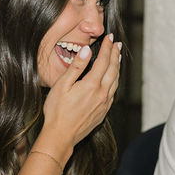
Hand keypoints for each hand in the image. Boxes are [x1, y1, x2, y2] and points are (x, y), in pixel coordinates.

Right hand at [38, 33, 121, 157]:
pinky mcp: (103, 112)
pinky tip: (113, 78)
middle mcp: (102, 94)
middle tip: (117, 44)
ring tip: (117, 57)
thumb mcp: (62, 85)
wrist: (61, 136)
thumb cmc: (57, 111)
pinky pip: (113, 92)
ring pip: (116, 81)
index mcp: (91, 85)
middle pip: (113, 70)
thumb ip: (76, 67)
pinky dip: (115, 81)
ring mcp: (104, 104)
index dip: (107, 48)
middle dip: (115, 55)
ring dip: (117, 67)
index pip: (103, 61)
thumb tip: (87, 51)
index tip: (109, 38)